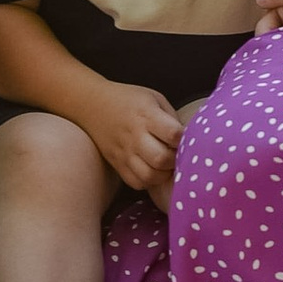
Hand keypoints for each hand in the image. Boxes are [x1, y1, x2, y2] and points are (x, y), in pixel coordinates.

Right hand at [83, 80, 183, 194]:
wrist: (93, 104)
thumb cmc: (129, 100)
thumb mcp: (154, 98)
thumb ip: (171, 118)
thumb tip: (190, 139)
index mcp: (146, 115)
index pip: (172, 134)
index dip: (184, 139)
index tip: (185, 138)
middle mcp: (134, 135)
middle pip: (161, 159)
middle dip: (174, 160)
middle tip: (176, 154)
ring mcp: (124, 152)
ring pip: (149, 176)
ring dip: (163, 174)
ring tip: (165, 165)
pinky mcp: (117, 163)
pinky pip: (136, 183)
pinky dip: (148, 181)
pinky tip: (152, 170)